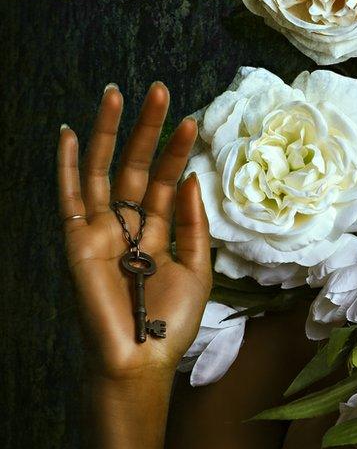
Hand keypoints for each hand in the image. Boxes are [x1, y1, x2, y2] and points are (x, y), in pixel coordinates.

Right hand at [57, 82, 212, 381]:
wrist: (142, 359)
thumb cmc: (170, 323)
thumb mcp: (198, 269)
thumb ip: (195, 223)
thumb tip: (192, 177)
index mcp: (157, 233)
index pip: (168, 182)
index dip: (179, 151)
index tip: (192, 119)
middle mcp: (127, 225)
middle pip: (136, 166)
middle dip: (148, 128)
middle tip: (161, 89)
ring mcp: (100, 230)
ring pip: (102, 170)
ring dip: (109, 132)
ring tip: (118, 93)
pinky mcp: (77, 241)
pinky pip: (70, 197)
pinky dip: (66, 165)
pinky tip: (67, 132)